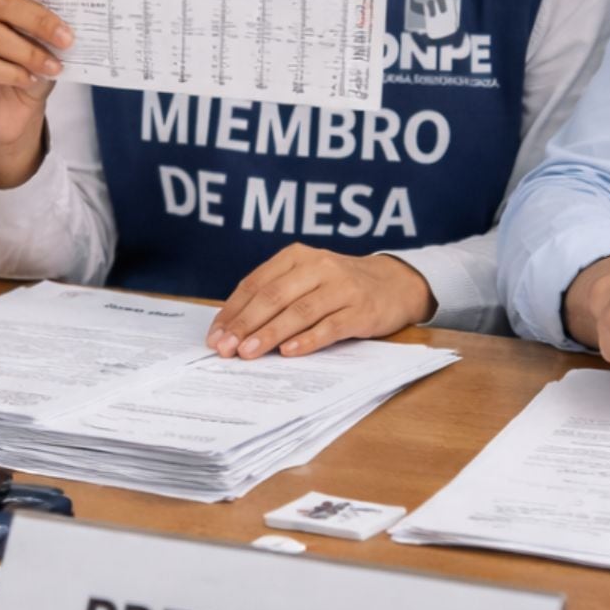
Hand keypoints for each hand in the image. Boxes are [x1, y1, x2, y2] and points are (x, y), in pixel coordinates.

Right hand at [0, 0, 71, 187]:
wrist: (14, 116)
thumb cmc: (30, 72)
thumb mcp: (45, 46)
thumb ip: (51, 26)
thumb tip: (77, 12)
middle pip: (0, 4)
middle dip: (39, 20)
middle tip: (67, 38)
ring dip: (30, 52)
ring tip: (54, 67)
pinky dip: (13, 72)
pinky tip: (30, 80)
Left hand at [209, 245, 434, 358]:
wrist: (394, 283)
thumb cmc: (338, 285)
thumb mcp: (306, 279)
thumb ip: (275, 296)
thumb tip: (233, 328)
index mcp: (297, 256)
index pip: (256, 283)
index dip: (232, 310)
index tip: (215, 335)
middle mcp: (319, 267)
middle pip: (274, 296)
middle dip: (245, 324)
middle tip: (225, 348)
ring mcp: (342, 287)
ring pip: (299, 312)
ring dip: (270, 334)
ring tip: (248, 353)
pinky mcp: (361, 310)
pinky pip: (330, 326)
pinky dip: (307, 340)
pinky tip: (288, 352)